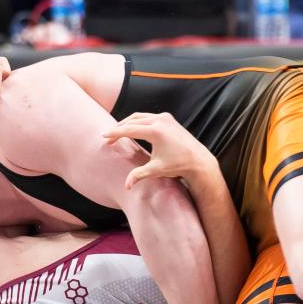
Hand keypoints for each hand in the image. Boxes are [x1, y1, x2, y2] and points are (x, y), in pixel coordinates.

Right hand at [102, 112, 219, 189]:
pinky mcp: (169, 118)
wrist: (198, 161)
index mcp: (156, 131)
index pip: (129, 129)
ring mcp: (165, 117)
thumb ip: (139, 175)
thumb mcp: (157, 170)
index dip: (115, 133)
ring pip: (140, 116)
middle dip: (119, 128)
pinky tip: (132, 129)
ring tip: (118, 132)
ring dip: (128, 123)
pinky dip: (138, 121)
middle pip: (132, 120)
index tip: (104, 137)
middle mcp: (160, 120)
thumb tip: (126, 186)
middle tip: (109, 136)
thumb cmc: (178, 166)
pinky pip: (148, 116)